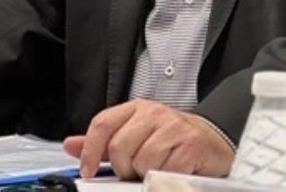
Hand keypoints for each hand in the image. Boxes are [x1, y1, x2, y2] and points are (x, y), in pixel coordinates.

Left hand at [62, 99, 233, 179]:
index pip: (103, 124)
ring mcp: (173, 128)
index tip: (89, 170)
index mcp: (137, 109)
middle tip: (135, 171)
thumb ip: (104, 141)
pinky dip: (165, 177)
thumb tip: (71, 145)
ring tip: (157, 169)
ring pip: (141, 161)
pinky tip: (172, 170)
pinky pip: (164, 170)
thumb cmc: (173, 139)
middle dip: (124, 167)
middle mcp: (154, 114)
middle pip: (120, 146)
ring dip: (146, 173)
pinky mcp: (190, 145)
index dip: (91, 150)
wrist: (213, 140)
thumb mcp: (136, 134)